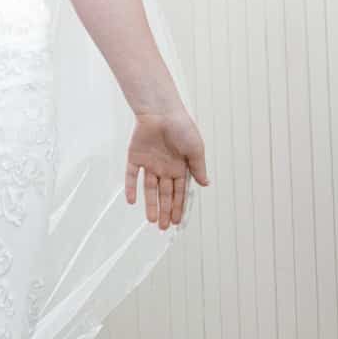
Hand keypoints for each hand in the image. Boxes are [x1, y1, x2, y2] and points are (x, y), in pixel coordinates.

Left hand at [125, 107, 208, 229]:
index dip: (178, 206)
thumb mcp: (196, 149)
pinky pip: (132, 175)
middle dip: (164, 210)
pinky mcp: (135, 156)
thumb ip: (198, 168)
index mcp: (180, 166)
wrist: (162, 111)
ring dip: (150, 204)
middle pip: (164, 194)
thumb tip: (206, 184)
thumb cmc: (182, 127)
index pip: (179, 192)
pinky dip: (131, 187)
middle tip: (162, 227)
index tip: (176, 222)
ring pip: (149, 188)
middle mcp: (164, 167)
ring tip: (151, 220)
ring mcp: (149, 163)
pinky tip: (132, 201)